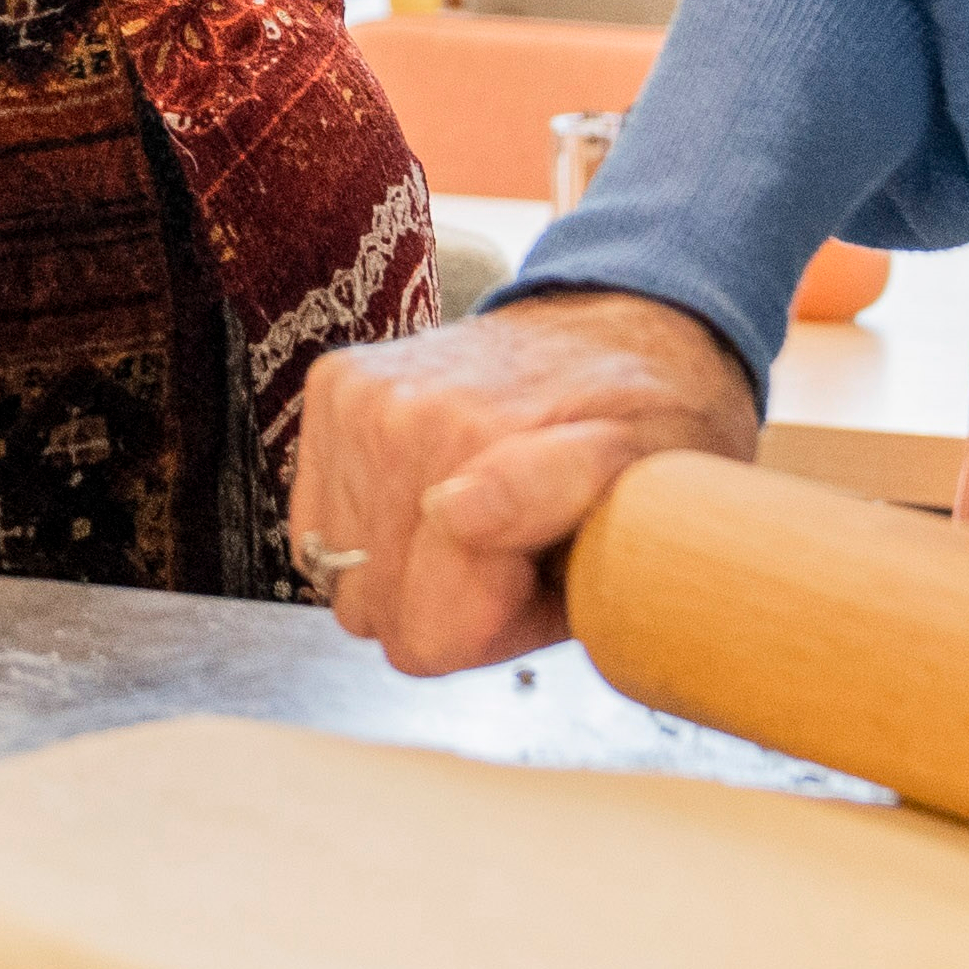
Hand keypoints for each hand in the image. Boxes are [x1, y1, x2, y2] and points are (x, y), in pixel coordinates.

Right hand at [289, 288, 761, 670]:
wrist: (617, 331)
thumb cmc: (646, 426)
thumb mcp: (652, 479)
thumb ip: (555, 501)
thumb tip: (451, 512)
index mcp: (482, 442)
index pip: (426, 636)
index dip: (493, 631)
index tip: (540, 582)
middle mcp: (402, 413)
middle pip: (382, 616)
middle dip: (452, 604)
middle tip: (520, 549)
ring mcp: (357, 398)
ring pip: (342, 579)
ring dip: (410, 569)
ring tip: (486, 519)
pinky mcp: (332, 389)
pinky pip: (316, 529)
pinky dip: (372, 530)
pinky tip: (434, 492)